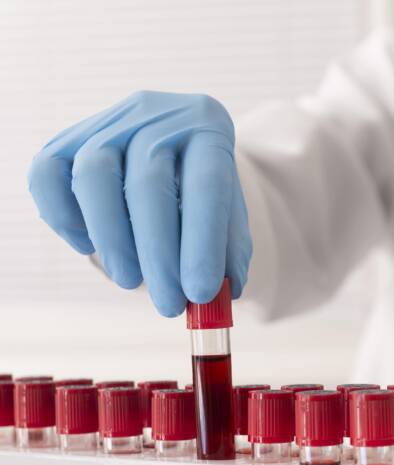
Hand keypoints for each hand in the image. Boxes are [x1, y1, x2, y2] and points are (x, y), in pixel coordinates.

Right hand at [28, 91, 250, 315]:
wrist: (174, 150)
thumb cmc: (204, 191)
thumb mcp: (229, 214)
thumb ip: (228, 253)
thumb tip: (219, 296)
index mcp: (208, 126)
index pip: (207, 184)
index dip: (203, 243)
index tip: (202, 293)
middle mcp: (156, 114)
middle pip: (148, 184)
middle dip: (158, 255)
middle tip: (169, 304)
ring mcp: (107, 121)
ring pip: (94, 175)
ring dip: (112, 239)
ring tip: (131, 281)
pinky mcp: (66, 139)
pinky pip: (47, 174)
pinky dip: (64, 216)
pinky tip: (88, 246)